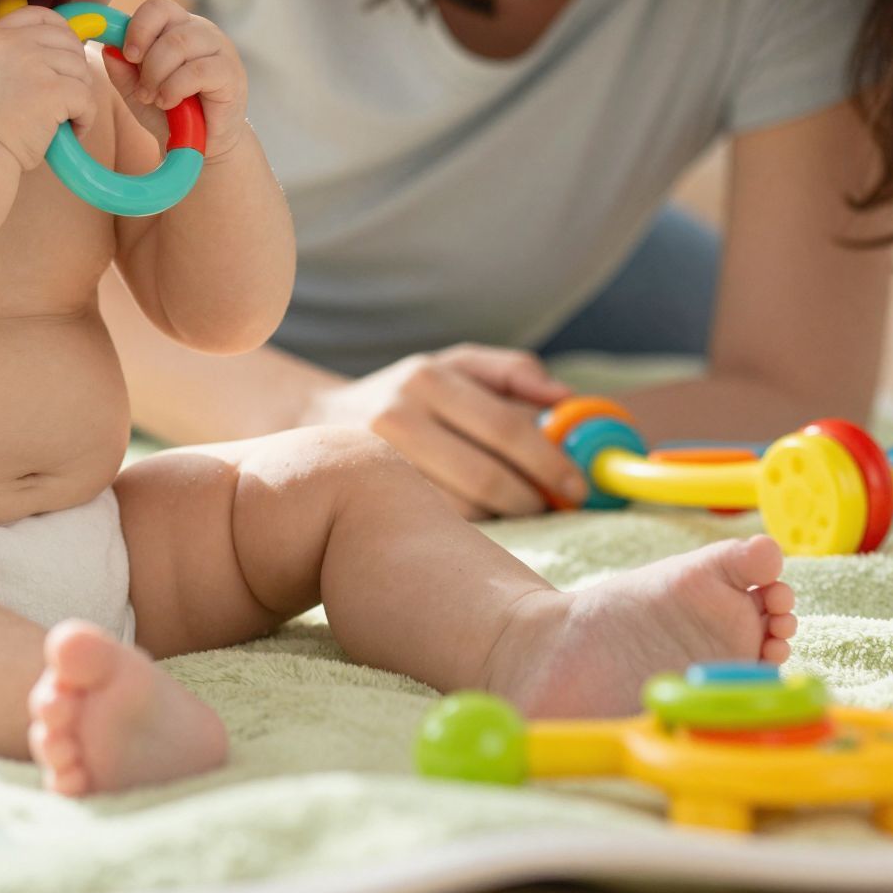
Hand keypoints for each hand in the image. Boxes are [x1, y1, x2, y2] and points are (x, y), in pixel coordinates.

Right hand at [0, 7, 96, 171]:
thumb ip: (9, 52)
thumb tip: (54, 46)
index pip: (41, 15)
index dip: (61, 32)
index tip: (64, 56)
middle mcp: (13, 42)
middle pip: (68, 42)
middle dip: (73, 71)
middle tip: (63, 99)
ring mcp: (33, 63)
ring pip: (81, 70)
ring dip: (79, 97)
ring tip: (62, 120)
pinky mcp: (52, 90)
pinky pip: (87, 98)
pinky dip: (85, 119)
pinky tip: (70, 132)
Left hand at [103, 0, 248, 157]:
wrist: (201, 148)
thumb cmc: (172, 115)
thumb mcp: (137, 91)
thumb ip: (122, 69)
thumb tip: (108, 46)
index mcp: (179, 28)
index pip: (157, 7)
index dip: (137, 27)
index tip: (128, 55)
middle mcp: (201, 31)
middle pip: (167, 21)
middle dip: (146, 58)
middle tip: (142, 90)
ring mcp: (220, 49)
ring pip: (179, 43)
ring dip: (157, 74)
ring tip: (155, 99)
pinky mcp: (230, 73)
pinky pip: (197, 69)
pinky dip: (174, 88)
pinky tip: (170, 103)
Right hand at [305, 344, 589, 519]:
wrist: (315, 423)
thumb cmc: (408, 393)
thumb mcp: (455, 365)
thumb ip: (513, 373)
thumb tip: (568, 398)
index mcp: (429, 378)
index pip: (505, 427)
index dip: (550, 462)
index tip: (577, 486)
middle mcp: (398, 417)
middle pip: (485, 477)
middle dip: (531, 500)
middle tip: (554, 507)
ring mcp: (380, 463)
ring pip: (462, 509)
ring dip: (503, 518)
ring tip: (518, 510)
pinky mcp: (369, 501)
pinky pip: (436, 525)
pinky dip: (470, 528)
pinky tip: (479, 518)